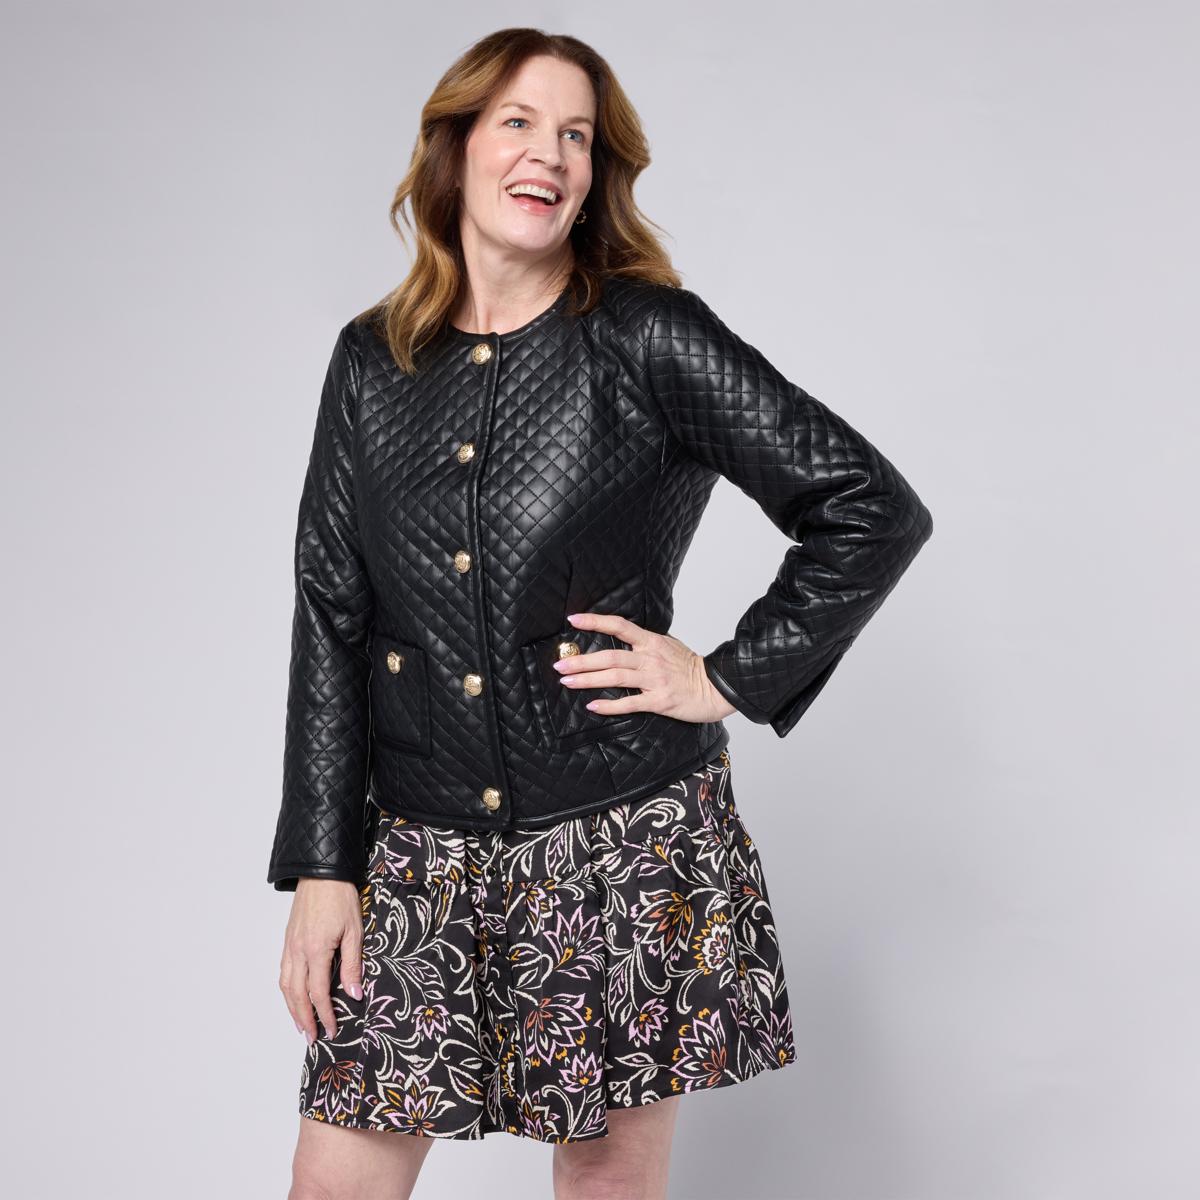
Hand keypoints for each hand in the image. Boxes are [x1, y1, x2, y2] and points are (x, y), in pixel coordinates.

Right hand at [279, 877, 363, 1043]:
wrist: (321, 872)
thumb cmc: (341, 898)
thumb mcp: (354, 931)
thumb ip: (353, 965)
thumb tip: (355, 994)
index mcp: (316, 950)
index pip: (318, 993)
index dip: (325, 1015)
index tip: (332, 1030)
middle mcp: (298, 952)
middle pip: (297, 995)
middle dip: (304, 1019)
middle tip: (312, 1038)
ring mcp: (290, 946)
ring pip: (286, 985)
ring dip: (292, 1008)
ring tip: (301, 1024)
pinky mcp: (287, 940)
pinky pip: (283, 972)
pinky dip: (287, 990)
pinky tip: (293, 996)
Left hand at [555, 611, 737, 723]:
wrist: (718, 687)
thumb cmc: (692, 668)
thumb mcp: (669, 645)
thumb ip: (645, 642)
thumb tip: (623, 638)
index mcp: (652, 641)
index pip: (619, 626)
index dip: (595, 621)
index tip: (573, 620)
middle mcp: (651, 658)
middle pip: (610, 656)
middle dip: (581, 660)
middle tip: (560, 664)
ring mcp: (655, 680)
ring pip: (615, 677)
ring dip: (588, 679)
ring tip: (567, 681)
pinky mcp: (659, 701)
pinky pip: (630, 703)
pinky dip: (609, 705)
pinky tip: (592, 705)